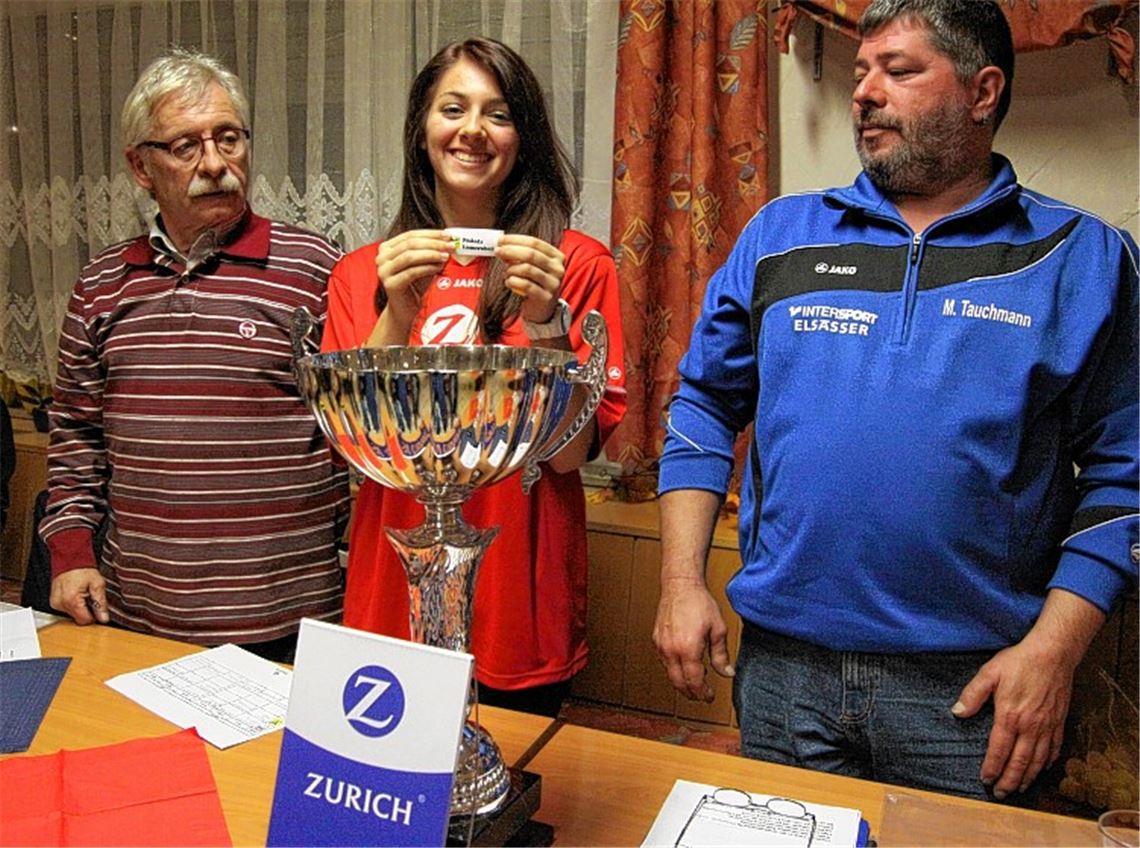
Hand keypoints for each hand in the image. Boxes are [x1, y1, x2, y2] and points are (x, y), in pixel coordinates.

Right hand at [50, 568, 109, 624]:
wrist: (70, 560)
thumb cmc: (83, 570)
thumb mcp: (97, 584)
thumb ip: (101, 603)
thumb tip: (103, 618)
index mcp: (71, 600)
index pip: (84, 620)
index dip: (94, 616)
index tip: (98, 608)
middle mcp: (61, 604)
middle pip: (78, 618)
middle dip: (87, 610)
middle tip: (90, 597)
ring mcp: (56, 603)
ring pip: (73, 615)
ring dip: (80, 607)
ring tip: (83, 594)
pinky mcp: (54, 602)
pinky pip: (67, 609)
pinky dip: (73, 604)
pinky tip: (76, 594)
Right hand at [370, 229, 450, 342]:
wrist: (404, 309)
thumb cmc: (413, 286)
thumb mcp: (423, 264)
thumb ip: (431, 252)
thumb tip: (448, 241)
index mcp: (387, 248)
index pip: (410, 234)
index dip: (431, 234)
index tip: (447, 235)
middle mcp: (382, 258)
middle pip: (410, 244)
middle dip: (433, 243)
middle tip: (449, 245)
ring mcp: (384, 271)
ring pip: (410, 256)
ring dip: (431, 254)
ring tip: (445, 255)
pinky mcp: (391, 284)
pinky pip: (412, 272)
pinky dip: (427, 268)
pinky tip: (438, 267)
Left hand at [494, 234, 564, 324]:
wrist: (542, 310)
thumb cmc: (535, 284)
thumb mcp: (532, 266)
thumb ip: (521, 255)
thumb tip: (502, 245)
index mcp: (557, 257)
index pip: (535, 243)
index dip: (516, 240)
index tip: (501, 240)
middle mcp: (558, 269)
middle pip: (531, 254)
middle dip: (511, 250)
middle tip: (498, 251)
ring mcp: (553, 284)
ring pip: (527, 269)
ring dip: (511, 269)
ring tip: (506, 273)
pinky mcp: (545, 297)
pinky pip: (525, 285)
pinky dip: (513, 281)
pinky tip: (509, 282)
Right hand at [653, 576, 733, 701]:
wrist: (680, 585)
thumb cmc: (698, 602)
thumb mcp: (718, 629)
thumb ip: (721, 655)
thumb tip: (727, 672)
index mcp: (688, 649)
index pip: (694, 681)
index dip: (702, 693)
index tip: (709, 696)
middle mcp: (671, 650)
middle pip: (678, 683)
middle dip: (691, 693)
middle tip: (702, 695)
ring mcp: (661, 645)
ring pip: (669, 674)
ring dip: (682, 681)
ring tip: (695, 680)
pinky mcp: (656, 640)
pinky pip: (664, 662)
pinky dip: (674, 669)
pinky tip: (684, 664)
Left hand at [952, 638, 1076, 798]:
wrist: (1052, 654)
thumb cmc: (1019, 661)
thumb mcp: (989, 673)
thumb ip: (972, 695)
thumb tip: (957, 712)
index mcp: (1010, 715)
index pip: (999, 749)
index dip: (992, 767)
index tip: (985, 779)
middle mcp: (1030, 726)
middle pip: (1019, 761)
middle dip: (1009, 781)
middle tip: (1001, 794)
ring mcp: (1047, 725)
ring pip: (1038, 760)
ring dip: (1027, 777)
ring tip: (1019, 788)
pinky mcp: (1059, 721)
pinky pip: (1054, 748)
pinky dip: (1047, 763)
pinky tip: (1041, 769)